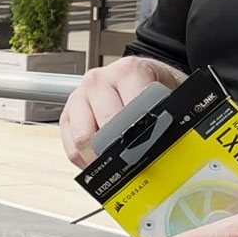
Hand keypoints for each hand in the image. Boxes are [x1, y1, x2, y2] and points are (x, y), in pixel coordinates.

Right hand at [59, 56, 187, 167]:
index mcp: (128, 71)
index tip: (151, 150)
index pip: (132, 110)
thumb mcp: (170, 93)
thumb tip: (167, 142)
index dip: (142, 135)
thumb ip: (169, 114)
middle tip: (138, 162)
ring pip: (84, 139)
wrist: (138, 76)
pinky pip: (71, 148)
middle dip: (123, 149)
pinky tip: (103, 162)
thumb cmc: (153, 86)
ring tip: (119, 165)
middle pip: (107, 126)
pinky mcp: (67, 116)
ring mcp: (79, 98)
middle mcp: (98, 81)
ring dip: (101, 158)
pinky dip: (87, 161)